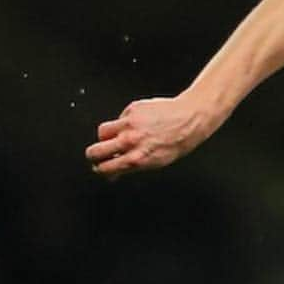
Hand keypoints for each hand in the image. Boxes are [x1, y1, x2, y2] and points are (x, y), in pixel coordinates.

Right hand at [85, 94, 217, 179]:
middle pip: (95, 150)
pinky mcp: (131, 109)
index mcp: (137, 159)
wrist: (190, 120)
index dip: (100, 169)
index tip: (100, 167)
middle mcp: (131, 142)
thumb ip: (131, 168)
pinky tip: (135, 125)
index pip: (105, 168)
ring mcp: (129, 125)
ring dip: (104, 137)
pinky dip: (122, 123)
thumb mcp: (156, 163)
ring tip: (114, 138)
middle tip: (98, 154)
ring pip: (102, 132)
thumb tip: (114, 174)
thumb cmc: (177, 143)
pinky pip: (118, 118)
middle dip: (94, 155)